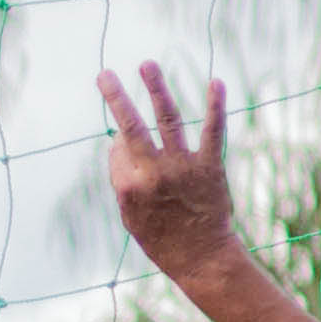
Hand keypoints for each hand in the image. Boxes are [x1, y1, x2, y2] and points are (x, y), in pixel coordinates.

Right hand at [99, 62, 238, 291]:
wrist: (202, 257)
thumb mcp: (129, 215)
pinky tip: (216, 82)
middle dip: (115, 97)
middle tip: (104, 74)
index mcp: (130, 187)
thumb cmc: (162, 238)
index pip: (118, 150)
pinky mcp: (210, 166)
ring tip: (146, 65)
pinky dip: (215, 106)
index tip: (129, 155)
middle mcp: (154, 172)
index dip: (121, 150)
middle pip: (130, 127)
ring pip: (167, 119)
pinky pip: (212, 131)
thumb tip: (117, 142)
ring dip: (156, 89)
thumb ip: (120, 178)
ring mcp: (183, 167)